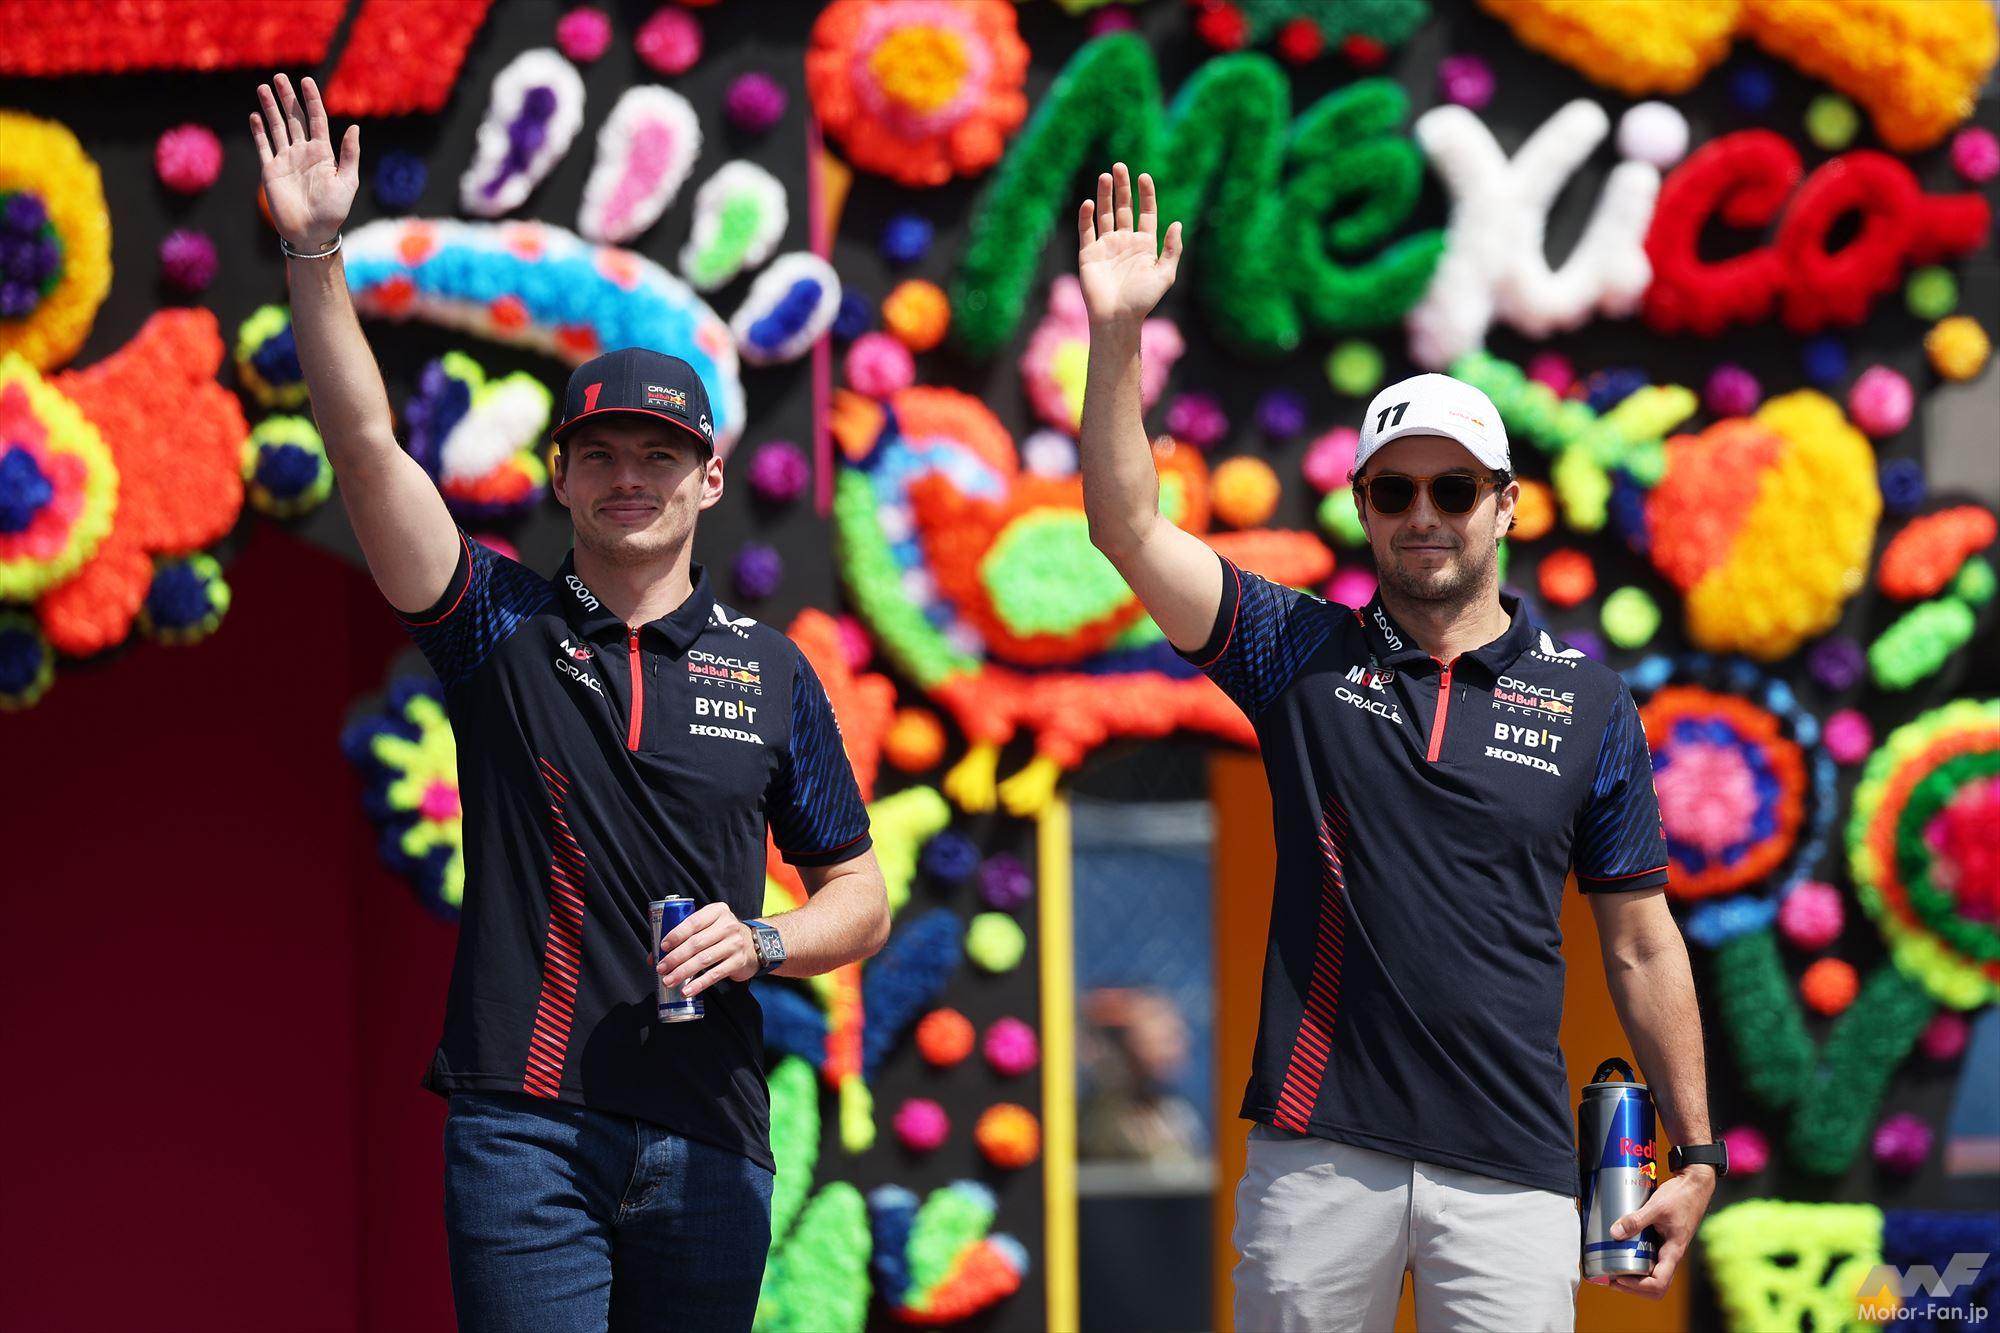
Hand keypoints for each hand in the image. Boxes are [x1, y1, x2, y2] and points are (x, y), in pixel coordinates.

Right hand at [250, 73, 358, 251]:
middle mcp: (303, 152)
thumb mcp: (347, 182)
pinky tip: (255, 115)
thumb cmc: (333, 211)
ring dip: (270, 108)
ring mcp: (286, 160)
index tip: (307, 81)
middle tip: (280, 78)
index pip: (316, 119)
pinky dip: (259, 131)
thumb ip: (349, 154)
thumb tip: (354, 127)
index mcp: (323, 153)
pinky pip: (264, 145)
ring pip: (277, 127)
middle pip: (294, 118)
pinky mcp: (271, 170)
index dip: (311, 100)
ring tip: (264, 87)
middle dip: (287, 98)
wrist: (311, 232)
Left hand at [657, 902, 759, 998]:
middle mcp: (727, 926)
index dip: (676, 934)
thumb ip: (686, 936)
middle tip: (661, 968)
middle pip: (696, 943)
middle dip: (675, 957)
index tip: (662, 947)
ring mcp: (734, 944)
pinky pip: (715, 975)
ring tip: (668, 981)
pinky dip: (698, 984)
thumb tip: (653, 957)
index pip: (694, 922)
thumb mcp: (709, 926)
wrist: (756, 944)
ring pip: (703, 959)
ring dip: (683, 972)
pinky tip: (686, 991)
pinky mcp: (738, 962)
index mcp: (717, 911)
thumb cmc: (723, 935)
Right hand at [1077, 162, 1182, 328]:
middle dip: (1122, 187)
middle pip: (1124, 208)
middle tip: (1120, 166)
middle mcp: (1125, 242)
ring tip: (1105, 176)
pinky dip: (1087, 217)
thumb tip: (1177, 223)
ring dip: (1105, 195)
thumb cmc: (1143, 300)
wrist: (1117, 318)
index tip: (1144, 176)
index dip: (1146, 194)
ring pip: (1105, 214)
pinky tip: (1090, 203)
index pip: (1146, 213)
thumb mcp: (1165, 274)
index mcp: (1144, 245)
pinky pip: (1087, 231)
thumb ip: (1172, 249)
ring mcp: (1106, 246)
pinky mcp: (1088, 254)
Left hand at [1607, 1165, 1716, 1298]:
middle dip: (1633, 1288)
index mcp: (1673, 1251)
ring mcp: (1667, 1249)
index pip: (1659, 1283)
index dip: (1638, 1287)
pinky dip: (1636, 1263)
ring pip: (1652, 1275)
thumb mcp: (1656, 1207)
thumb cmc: (1682, 1196)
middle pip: (1655, 1287)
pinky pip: (1650, 1260)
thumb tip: (1615, 1233)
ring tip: (1613, 1271)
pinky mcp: (1662, 1241)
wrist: (1694, 1185)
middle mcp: (1671, 1254)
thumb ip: (1636, 1219)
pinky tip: (1621, 1254)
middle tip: (1611, 1279)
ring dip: (1634, 1279)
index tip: (1619, 1278)